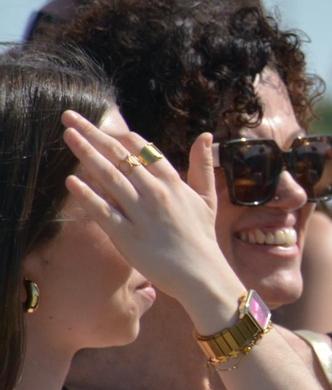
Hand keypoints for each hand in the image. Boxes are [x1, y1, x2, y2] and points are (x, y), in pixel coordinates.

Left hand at [60, 110, 241, 323]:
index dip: (121, 135)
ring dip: (85, 153)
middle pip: (120, 156)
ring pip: (109, 176)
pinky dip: (87, 195)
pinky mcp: (127, 235)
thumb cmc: (201, 236)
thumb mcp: (207, 196)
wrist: (200, 273)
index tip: (103, 125)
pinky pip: (103, 211)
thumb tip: (206, 135)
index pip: (144, 149)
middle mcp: (155, 193)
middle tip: (71, 116)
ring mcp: (140, 213)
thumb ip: (203, 165)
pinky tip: (72, 181)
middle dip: (94, 133)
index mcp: (173, 182)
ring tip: (67, 135)